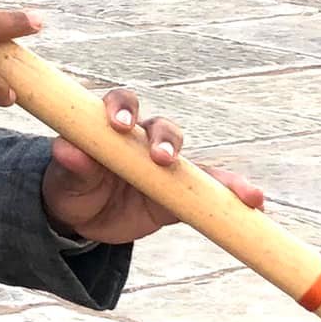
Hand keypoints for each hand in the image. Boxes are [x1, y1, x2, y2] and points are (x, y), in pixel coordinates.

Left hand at [42, 90, 265, 245]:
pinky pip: (209, 191)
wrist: (83, 217)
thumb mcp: (66, 178)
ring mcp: (166, 167)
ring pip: (194, 161)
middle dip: (165, 140)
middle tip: (162, 158)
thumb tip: (66, 149)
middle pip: (162, 128)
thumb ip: (71, 163)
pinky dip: (231, 194)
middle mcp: (144, 140)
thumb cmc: (72, 185)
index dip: (123, 108)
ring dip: (217, 173)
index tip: (121, 124)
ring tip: (239, 190)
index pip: (122, 105)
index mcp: (113, 128)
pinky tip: (254, 202)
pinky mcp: (180, 193)